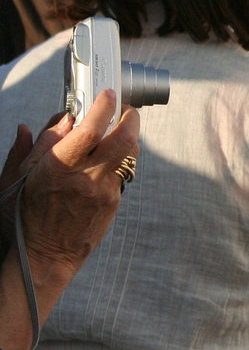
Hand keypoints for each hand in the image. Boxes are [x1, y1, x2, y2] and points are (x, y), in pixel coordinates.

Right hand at [5, 91, 139, 287]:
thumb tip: (51, 120)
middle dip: (129, 118)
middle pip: (124, 139)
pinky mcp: (114, 203)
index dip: (103, 107)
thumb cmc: (25, 215)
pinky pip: (122, 173)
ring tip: (117, 130)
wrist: (45, 256)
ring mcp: (104, 191)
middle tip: (124, 109)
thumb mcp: (17, 178)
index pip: (89, 129)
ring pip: (129, 155)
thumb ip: (35, 146)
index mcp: (59, 168)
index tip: (107, 94)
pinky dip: (119, 160)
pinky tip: (108, 158)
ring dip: (127, 137)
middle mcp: (86, 178)